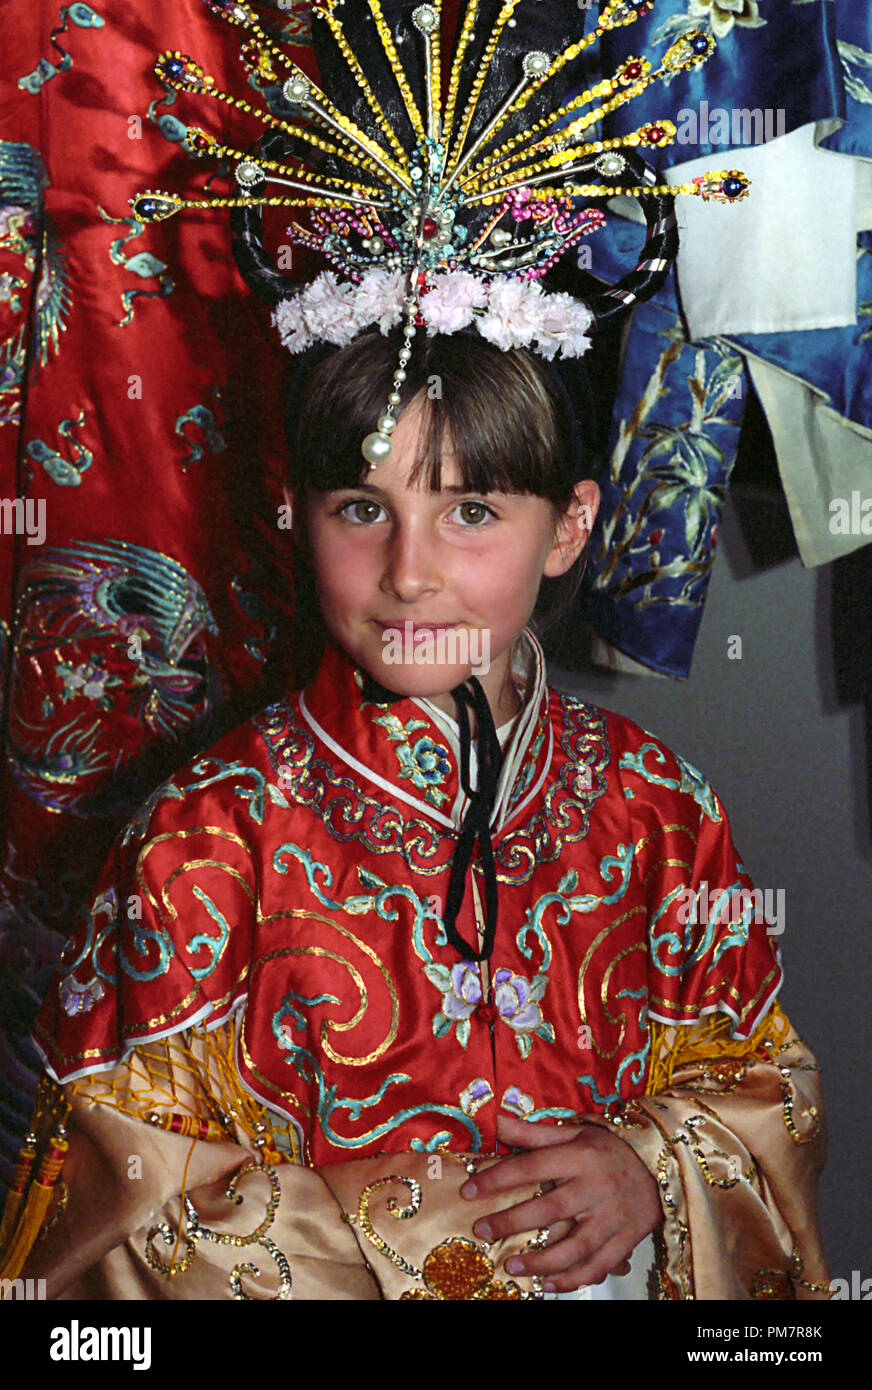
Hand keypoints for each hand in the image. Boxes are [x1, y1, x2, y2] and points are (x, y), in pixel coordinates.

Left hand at [460, 1113, 661, 1292]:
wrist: (662, 1168)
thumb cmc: (611, 1150)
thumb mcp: (576, 1133)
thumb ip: (534, 1133)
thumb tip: (496, 1121)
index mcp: (581, 1156)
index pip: (532, 1166)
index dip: (498, 1178)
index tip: (469, 1189)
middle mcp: (596, 1188)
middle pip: (549, 1209)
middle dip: (511, 1222)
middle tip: (481, 1230)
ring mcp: (612, 1218)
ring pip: (574, 1247)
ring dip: (540, 1261)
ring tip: (510, 1266)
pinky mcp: (624, 1242)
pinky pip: (597, 1267)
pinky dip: (572, 1280)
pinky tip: (547, 1284)